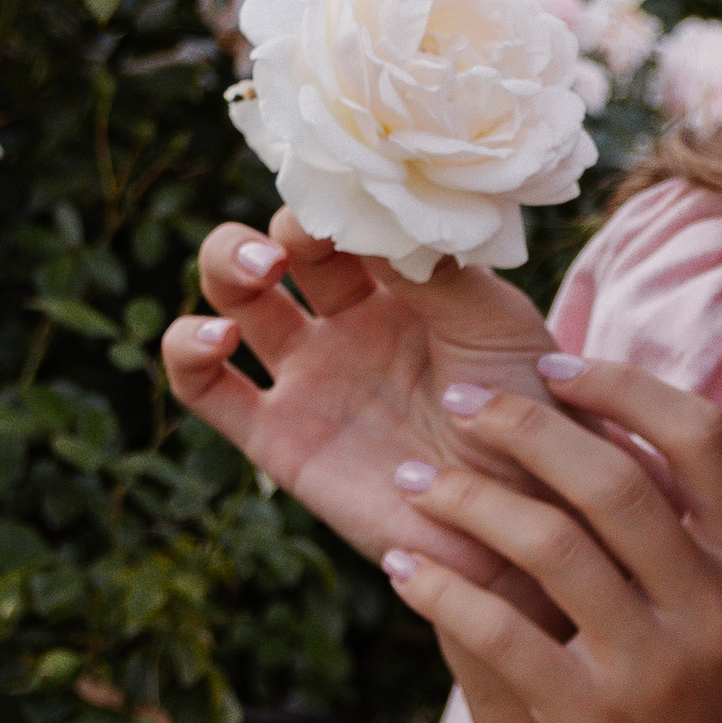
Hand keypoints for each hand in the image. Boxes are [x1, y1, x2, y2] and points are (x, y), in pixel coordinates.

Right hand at [160, 215, 558, 591]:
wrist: (530, 523)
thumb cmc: (533, 416)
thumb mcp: (496, 323)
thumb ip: (435, 269)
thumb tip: (372, 211)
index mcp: (403, 287)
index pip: (343, 218)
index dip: (333, 198)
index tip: (348, 199)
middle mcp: (348, 325)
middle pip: (275, 247)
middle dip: (273, 227)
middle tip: (296, 240)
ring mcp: (310, 380)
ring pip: (232, 301)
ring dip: (224, 265)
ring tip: (258, 271)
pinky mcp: (279, 440)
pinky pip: (206, 390)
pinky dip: (188, 353)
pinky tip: (217, 338)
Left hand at [373, 355, 721, 722]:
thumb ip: (684, 533)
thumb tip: (605, 431)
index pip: (701, 434)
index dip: (624, 384)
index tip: (554, 361)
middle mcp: (713, 605)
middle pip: (612, 477)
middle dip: (522, 423)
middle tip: (454, 399)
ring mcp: (656, 668)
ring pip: (550, 546)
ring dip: (465, 499)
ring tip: (410, 479)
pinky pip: (503, 636)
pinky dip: (443, 591)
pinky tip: (402, 569)